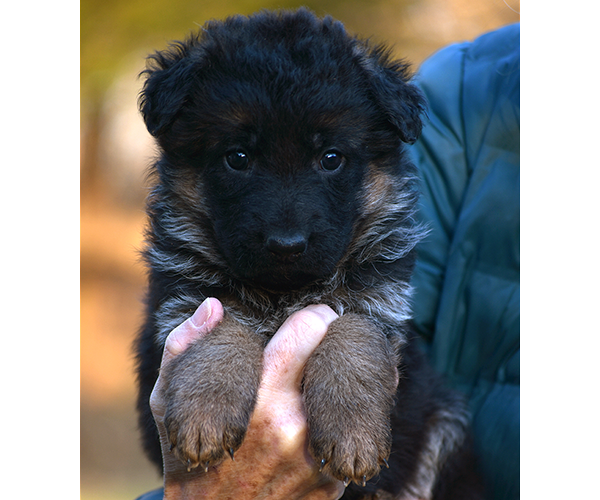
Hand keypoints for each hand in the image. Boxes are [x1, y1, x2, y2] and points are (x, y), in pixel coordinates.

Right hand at [149, 298, 345, 499]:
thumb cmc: (190, 460)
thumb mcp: (169, 404)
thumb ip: (184, 346)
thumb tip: (214, 305)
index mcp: (260, 399)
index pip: (308, 331)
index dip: (313, 316)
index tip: (312, 317)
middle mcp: (295, 426)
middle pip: (338, 355)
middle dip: (333, 340)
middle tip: (326, 336)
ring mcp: (319, 457)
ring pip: (356, 392)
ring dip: (344, 375)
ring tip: (330, 369)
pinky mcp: (333, 481)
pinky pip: (356, 431)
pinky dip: (350, 413)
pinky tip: (332, 409)